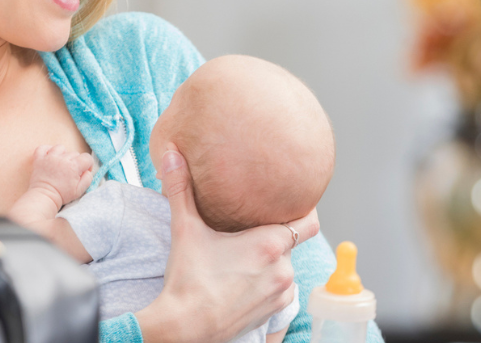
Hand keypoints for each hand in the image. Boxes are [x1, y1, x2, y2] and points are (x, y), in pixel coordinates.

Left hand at [27, 145, 94, 208]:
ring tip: (61, 164)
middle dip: (75, 162)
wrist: (44, 197)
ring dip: (62, 154)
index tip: (83, 172)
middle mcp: (62, 159)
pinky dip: (47, 150)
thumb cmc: (62, 195)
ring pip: (61, 148)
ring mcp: (50, 157)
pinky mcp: (39, 159)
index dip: (88, 165)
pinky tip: (50, 156)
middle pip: (74, 153)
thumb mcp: (80, 190)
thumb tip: (87, 170)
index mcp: (74, 166)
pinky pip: (43, 148)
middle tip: (70, 172)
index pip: (87, 157)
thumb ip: (88, 178)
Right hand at [136, 148, 319, 342]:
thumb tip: (170, 154)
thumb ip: (180, 188)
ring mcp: (280, 292)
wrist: (184, 327)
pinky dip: (268, 282)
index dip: (305, 210)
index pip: (310, 221)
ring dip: (272, 261)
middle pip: (290, 242)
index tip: (292, 202)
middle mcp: (283, 268)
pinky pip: (280, 289)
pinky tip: (244, 279)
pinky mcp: (273, 312)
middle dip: (273, 236)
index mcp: (270, 243)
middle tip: (249, 231)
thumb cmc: (188, 279)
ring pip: (285, 266)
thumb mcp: (184, 229)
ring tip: (244, 258)